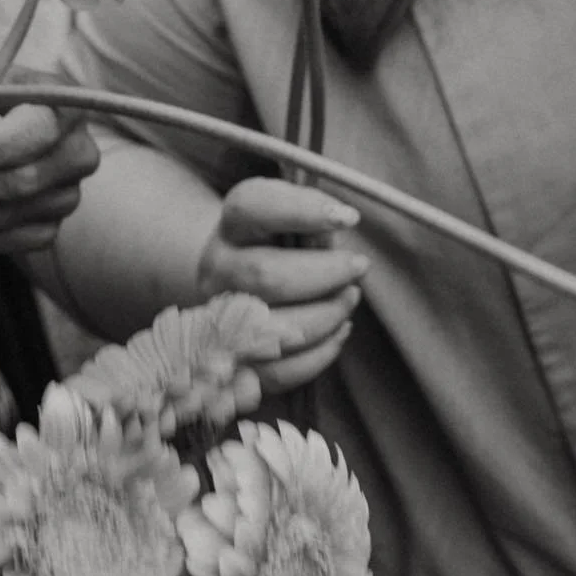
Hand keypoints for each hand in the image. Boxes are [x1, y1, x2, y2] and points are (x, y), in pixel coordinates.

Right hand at [196, 178, 368, 392]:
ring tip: (349, 299)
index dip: (301, 209)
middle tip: (358, 267)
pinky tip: (338, 332)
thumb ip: (314, 220)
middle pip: (266, 275)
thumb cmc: (283, 246)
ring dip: (327, 315)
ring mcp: (222, 317)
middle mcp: (217, 268)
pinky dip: (320, 354)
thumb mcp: (294, 220)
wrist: (241, 283)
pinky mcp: (238, 357)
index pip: (252, 206)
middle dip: (325, 273)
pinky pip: (281, 370)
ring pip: (275, 327)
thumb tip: (340, 225)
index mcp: (233, 225)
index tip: (348, 217)